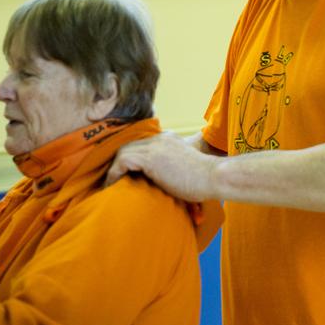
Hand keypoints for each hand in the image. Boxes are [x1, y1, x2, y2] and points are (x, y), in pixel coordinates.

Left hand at [105, 132, 219, 201]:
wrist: (214, 177)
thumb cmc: (205, 181)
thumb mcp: (184, 169)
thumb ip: (170, 169)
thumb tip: (157, 183)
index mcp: (169, 139)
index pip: (141, 144)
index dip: (130, 159)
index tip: (123, 175)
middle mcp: (160, 138)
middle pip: (129, 145)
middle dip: (118, 162)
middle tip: (113, 180)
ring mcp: (155, 146)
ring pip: (123, 152)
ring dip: (114, 170)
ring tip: (111, 186)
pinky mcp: (151, 157)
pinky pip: (123, 161)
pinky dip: (115, 174)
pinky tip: (114, 186)